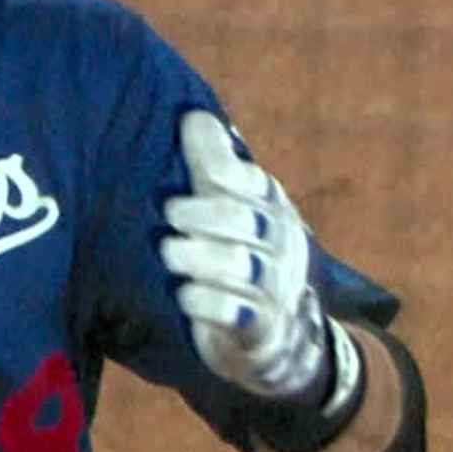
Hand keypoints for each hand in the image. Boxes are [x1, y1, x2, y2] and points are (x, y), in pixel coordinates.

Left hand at [161, 111, 358, 426]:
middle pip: (245, 222)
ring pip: (240, 266)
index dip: (221, 173)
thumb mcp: (230, 208)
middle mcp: (283, 245)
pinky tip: (184, 295)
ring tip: (170, 254)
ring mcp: (279, 290)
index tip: (191, 177)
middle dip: (203, 216)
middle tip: (169, 216)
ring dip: (197, 257)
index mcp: (273, 208)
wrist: (275, 337)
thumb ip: (212, 165)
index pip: (253, 182)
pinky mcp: (264, 331)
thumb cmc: (238, 254)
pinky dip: (205, 302)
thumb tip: (192, 114)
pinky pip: (235, 313)